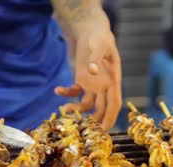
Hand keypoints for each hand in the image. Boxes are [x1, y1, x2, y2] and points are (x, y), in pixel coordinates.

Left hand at [55, 10, 121, 130]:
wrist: (88, 27)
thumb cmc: (98, 35)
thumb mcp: (98, 44)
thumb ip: (94, 58)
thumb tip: (91, 73)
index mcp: (113, 79)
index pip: (115, 102)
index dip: (111, 117)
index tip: (104, 130)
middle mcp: (104, 84)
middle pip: (102, 108)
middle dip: (95, 121)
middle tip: (85, 132)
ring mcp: (93, 83)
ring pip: (88, 103)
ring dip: (77, 109)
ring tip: (64, 110)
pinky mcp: (82, 79)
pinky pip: (75, 92)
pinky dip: (66, 94)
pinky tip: (57, 90)